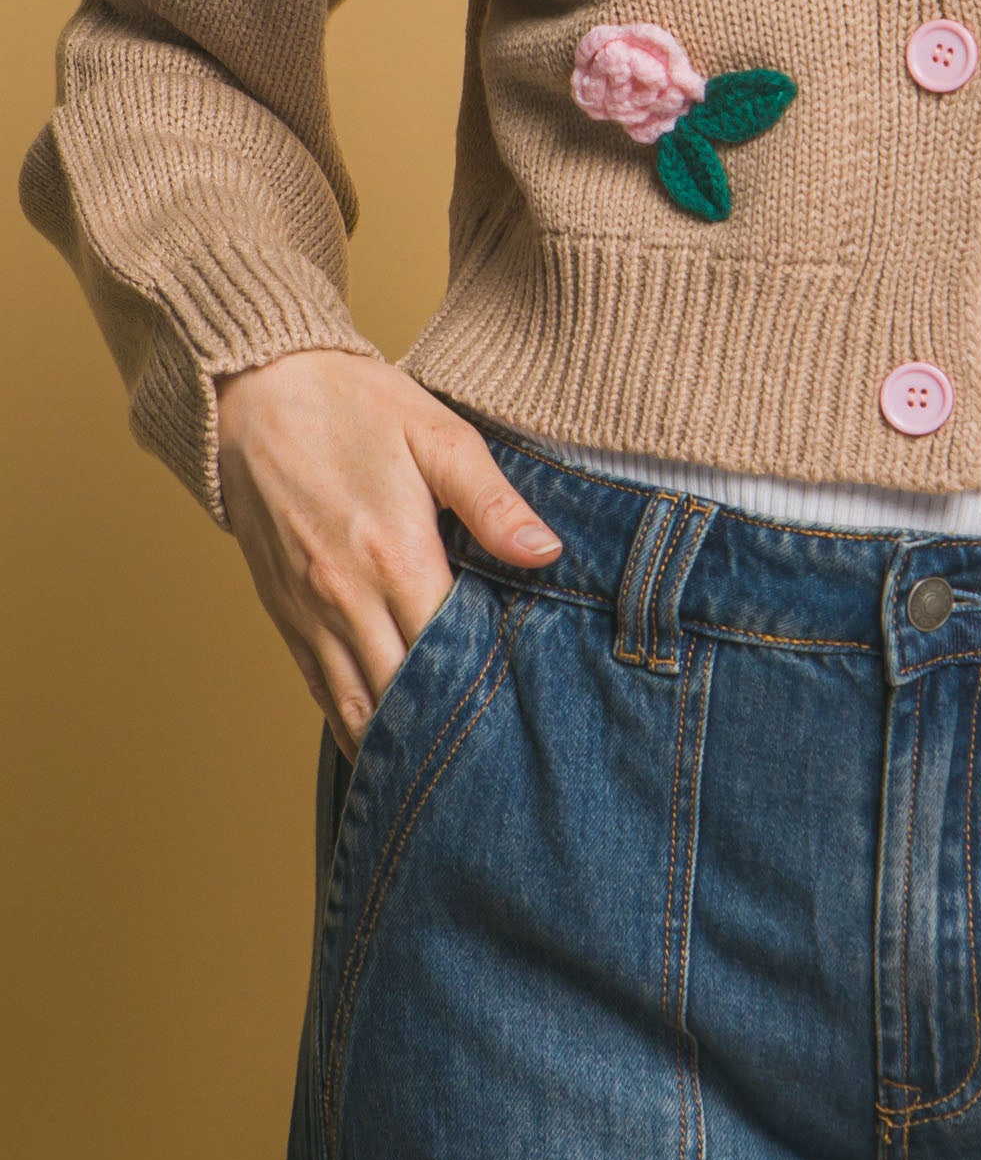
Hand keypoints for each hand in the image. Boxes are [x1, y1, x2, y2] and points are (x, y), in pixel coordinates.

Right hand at [216, 348, 562, 761]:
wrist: (255, 391)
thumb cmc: (354, 405)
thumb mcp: (437, 434)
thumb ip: (493, 502)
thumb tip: (546, 554)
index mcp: (394, 555)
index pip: (451, 651)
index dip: (490, 682)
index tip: (529, 705)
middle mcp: (345, 597)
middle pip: (404, 696)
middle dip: (449, 727)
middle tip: (499, 754)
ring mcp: (307, 612)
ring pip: (356, 708)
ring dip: (398, 741)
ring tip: (448, 768)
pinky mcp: (281, 614)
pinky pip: (320, 690)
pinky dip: (353, 721)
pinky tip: (386, 739)